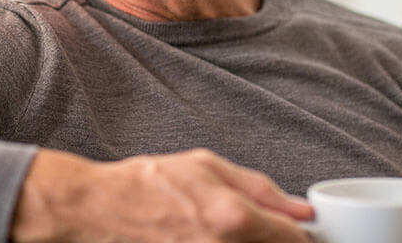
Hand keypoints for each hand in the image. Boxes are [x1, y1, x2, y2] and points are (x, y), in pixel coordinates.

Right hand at [10, 147, 313, 241]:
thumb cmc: (148, 184)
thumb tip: (301, 210)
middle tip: (253, 229)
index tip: (294, 230)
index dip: (300, 235)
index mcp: (234, 219)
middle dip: (273, 242)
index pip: (295, 240)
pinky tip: (209, 240)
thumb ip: (260, 188)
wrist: (100, 211)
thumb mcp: (206, 166)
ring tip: (221, 231)